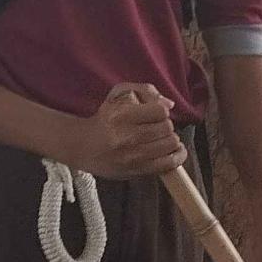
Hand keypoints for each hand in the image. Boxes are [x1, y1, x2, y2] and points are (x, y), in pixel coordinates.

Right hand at [66, 84, 187, 179]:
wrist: (83, 147)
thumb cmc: (104, 119)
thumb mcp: (117, 96)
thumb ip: (144, 91)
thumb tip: (170, 104)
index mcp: (122, 115)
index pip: (160, 111)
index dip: (161, 110)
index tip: (155, 113)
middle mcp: (127, 137)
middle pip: (166, 128)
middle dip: (165, 125)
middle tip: (157, 127)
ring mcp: (133, 156)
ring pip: (170, 144)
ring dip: (170, 139)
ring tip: (161, 138)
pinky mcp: (137, 170)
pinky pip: (169, 163)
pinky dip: (177, 156)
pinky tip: (175, 151)